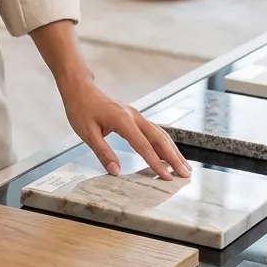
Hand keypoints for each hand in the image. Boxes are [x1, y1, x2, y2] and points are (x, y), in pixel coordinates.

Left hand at [60, 78, 190, 180]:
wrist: (80, 88)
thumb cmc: (81, 108)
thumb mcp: (87, 133)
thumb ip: (103, 152)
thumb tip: (116, 171)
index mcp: (123, 121)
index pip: (144, 146)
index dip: (157, 164)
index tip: (168, 178)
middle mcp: (134, 117)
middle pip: (160, 139)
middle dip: (174, 157)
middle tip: (186, 174)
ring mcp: (136, 115)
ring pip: (160, 134)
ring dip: (173, 150)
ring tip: (184, 166)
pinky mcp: (134, 117)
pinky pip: (154, 131)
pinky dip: (164, 143)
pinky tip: (168, 153)